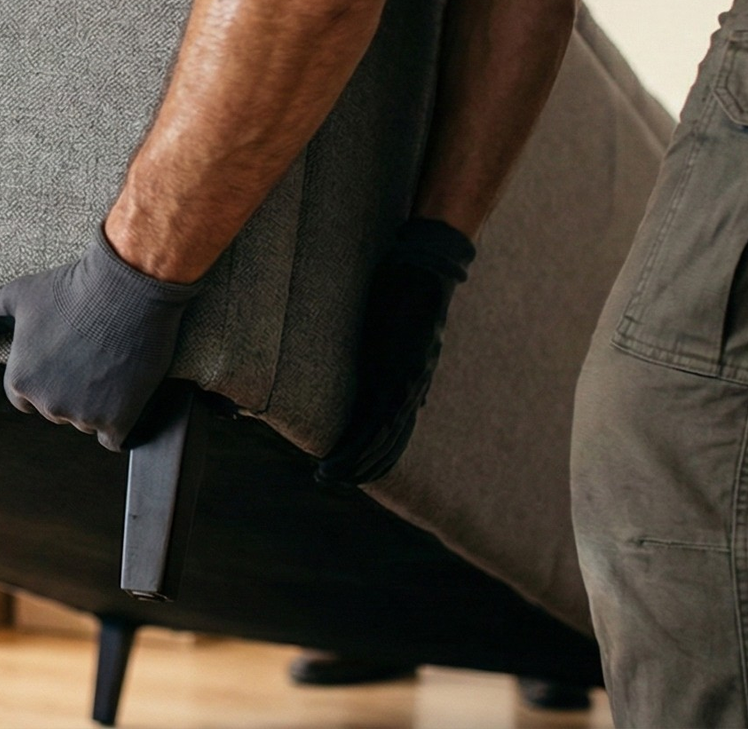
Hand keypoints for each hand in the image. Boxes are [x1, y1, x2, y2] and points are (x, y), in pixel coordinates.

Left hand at [0, 234, 200, 450]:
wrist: (126, 287)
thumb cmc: (70, 288)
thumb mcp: (18, 295)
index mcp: (20, 381)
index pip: (25, 399)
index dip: (45, 378)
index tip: (63, 359)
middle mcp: (47, 404)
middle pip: (57, 410)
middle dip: (71, 389)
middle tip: (90, 354)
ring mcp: (83, 415)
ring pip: (86, 422)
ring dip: (97, 403)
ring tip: (108, 362)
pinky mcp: (117, 420)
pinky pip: (113, 438)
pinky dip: (118, 422)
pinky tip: (123, 394)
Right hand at [315, 217, 473, 486]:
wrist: (423, 267)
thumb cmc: (413, 293)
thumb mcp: (416, 338)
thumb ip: (412, 370)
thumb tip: (415, 399)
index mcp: (414, 381)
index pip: (398, 435)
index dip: (377, 458)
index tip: (353, 471)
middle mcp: (411, 389)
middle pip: (388, 445)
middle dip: (360, 468)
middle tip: (331, 480)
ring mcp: (401, 383)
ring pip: (378, 440)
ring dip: (351, 464)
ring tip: (325, 477)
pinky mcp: (388, 372)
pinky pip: (371, 422)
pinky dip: (352, 446)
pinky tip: (334, 458)